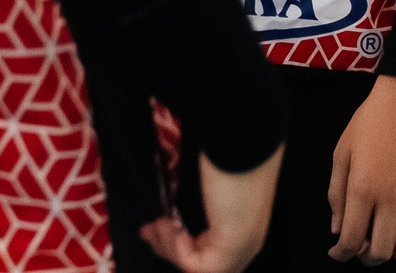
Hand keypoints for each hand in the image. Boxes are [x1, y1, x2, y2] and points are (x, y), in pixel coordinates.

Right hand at [141, 147, 280, 272]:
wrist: (243, 136)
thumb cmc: (226, 146)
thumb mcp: (207, 173)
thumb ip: (192, 190)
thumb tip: (167, 191)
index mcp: (246, 221)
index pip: (212, 249)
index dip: (179, 243)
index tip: (154, 225)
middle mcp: (249, 238)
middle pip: (204, 263)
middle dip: (169, 248)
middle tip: (146, 231)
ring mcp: (243, 246)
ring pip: (199, 268)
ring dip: (168, 248)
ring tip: (153, 225)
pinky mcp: (232, 247)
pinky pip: (197, 266)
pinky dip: (176, 250)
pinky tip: (166, 224)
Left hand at [327, 75, 395, 262]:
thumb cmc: (372, 119)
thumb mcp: (343, 150)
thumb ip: (336, 192)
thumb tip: (336, 230)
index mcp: (362, 188)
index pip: (350, 240)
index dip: (341, 253)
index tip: (339, 251)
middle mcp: (391, 198)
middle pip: (381, 251)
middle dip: (368, 256)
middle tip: (365, 246)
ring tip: (393, 238)